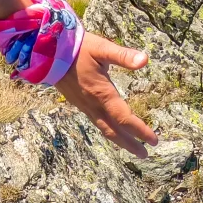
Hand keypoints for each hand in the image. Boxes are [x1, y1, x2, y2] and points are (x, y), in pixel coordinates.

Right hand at [55, 31, 157, 157]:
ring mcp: (84, 105)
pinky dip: (107, 131)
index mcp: (102, 93)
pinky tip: (111, 129)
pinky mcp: (77, 102)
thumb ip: (122, 56)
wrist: (48, 51)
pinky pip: (95, 122)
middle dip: (131, 143)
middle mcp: (93, 104)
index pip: (124, 118)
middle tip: (145, 154)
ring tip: (132, 148)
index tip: (154, 139)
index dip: (140, 130)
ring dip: (120, 141)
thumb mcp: (101, 48)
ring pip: (104, 129)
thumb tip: (144, 60)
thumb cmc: (77, 48)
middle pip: (114, 131)